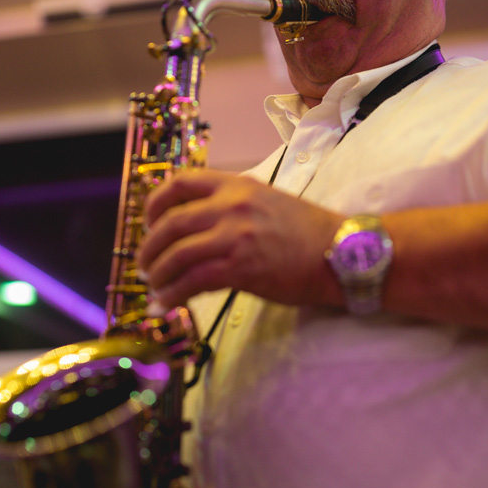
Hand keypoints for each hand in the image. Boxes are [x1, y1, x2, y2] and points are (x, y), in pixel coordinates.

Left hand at [139, 169, 343, 307]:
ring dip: (158, 275)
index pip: (180, 183)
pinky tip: (166, 304)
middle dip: (150, 248)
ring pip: (177, 254)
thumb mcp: (266, 203)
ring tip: (154, 288)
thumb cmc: (307, 233)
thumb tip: (196, 228)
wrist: (342, 253)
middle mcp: (232, 205)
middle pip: (171, 223)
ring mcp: (236, 235)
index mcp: (236, 185)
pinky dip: (172, 294)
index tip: (150, 223)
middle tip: (146, 266)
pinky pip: (193, 281)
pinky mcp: (242, 266)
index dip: (156, 204)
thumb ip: (232, 208)